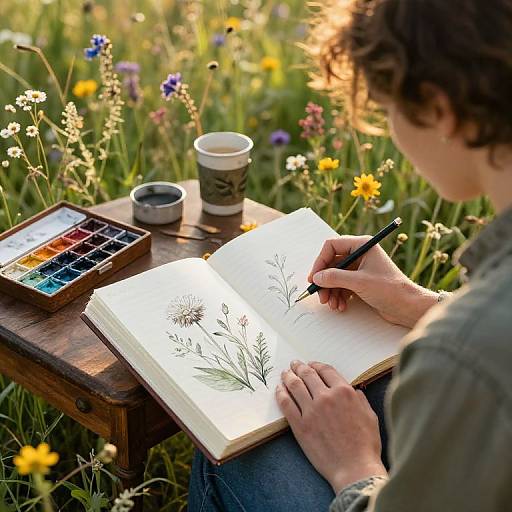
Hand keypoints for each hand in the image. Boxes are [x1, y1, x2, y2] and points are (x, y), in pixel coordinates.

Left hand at [276, 360, 386, 493]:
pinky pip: (286, 404)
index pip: (326, 370)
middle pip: (308, 375)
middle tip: (294, 364)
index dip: (317, 365)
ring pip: (295, 386)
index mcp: (344, 392)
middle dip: (300, 367)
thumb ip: (360, 400)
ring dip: (288, 376)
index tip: (311, 365)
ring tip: (285, 373)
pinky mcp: (300, 425)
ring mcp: (311, 411)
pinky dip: (281, 394)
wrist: (354, 468)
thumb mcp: (370, 416)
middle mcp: (326, 397)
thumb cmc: (366, 445)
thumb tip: (354, 391)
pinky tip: (279, 389)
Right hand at [308, 235, 437, 327]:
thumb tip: (317, 277)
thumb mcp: (359, 282)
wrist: (408, 307)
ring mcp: (361, 268)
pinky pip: (343, 286)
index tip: (314, 277)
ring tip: (332, 304)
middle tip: (321, 296)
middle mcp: (361, 254)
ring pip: (336, 276)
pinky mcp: (362, 282)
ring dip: (331, 291)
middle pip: (332, 263)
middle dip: (325, 281)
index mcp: (362, 245)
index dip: (320, 261)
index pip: (332, 246)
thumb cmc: (390, 289)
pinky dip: (339, 296)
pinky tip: (341, 306)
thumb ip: (335, 278)